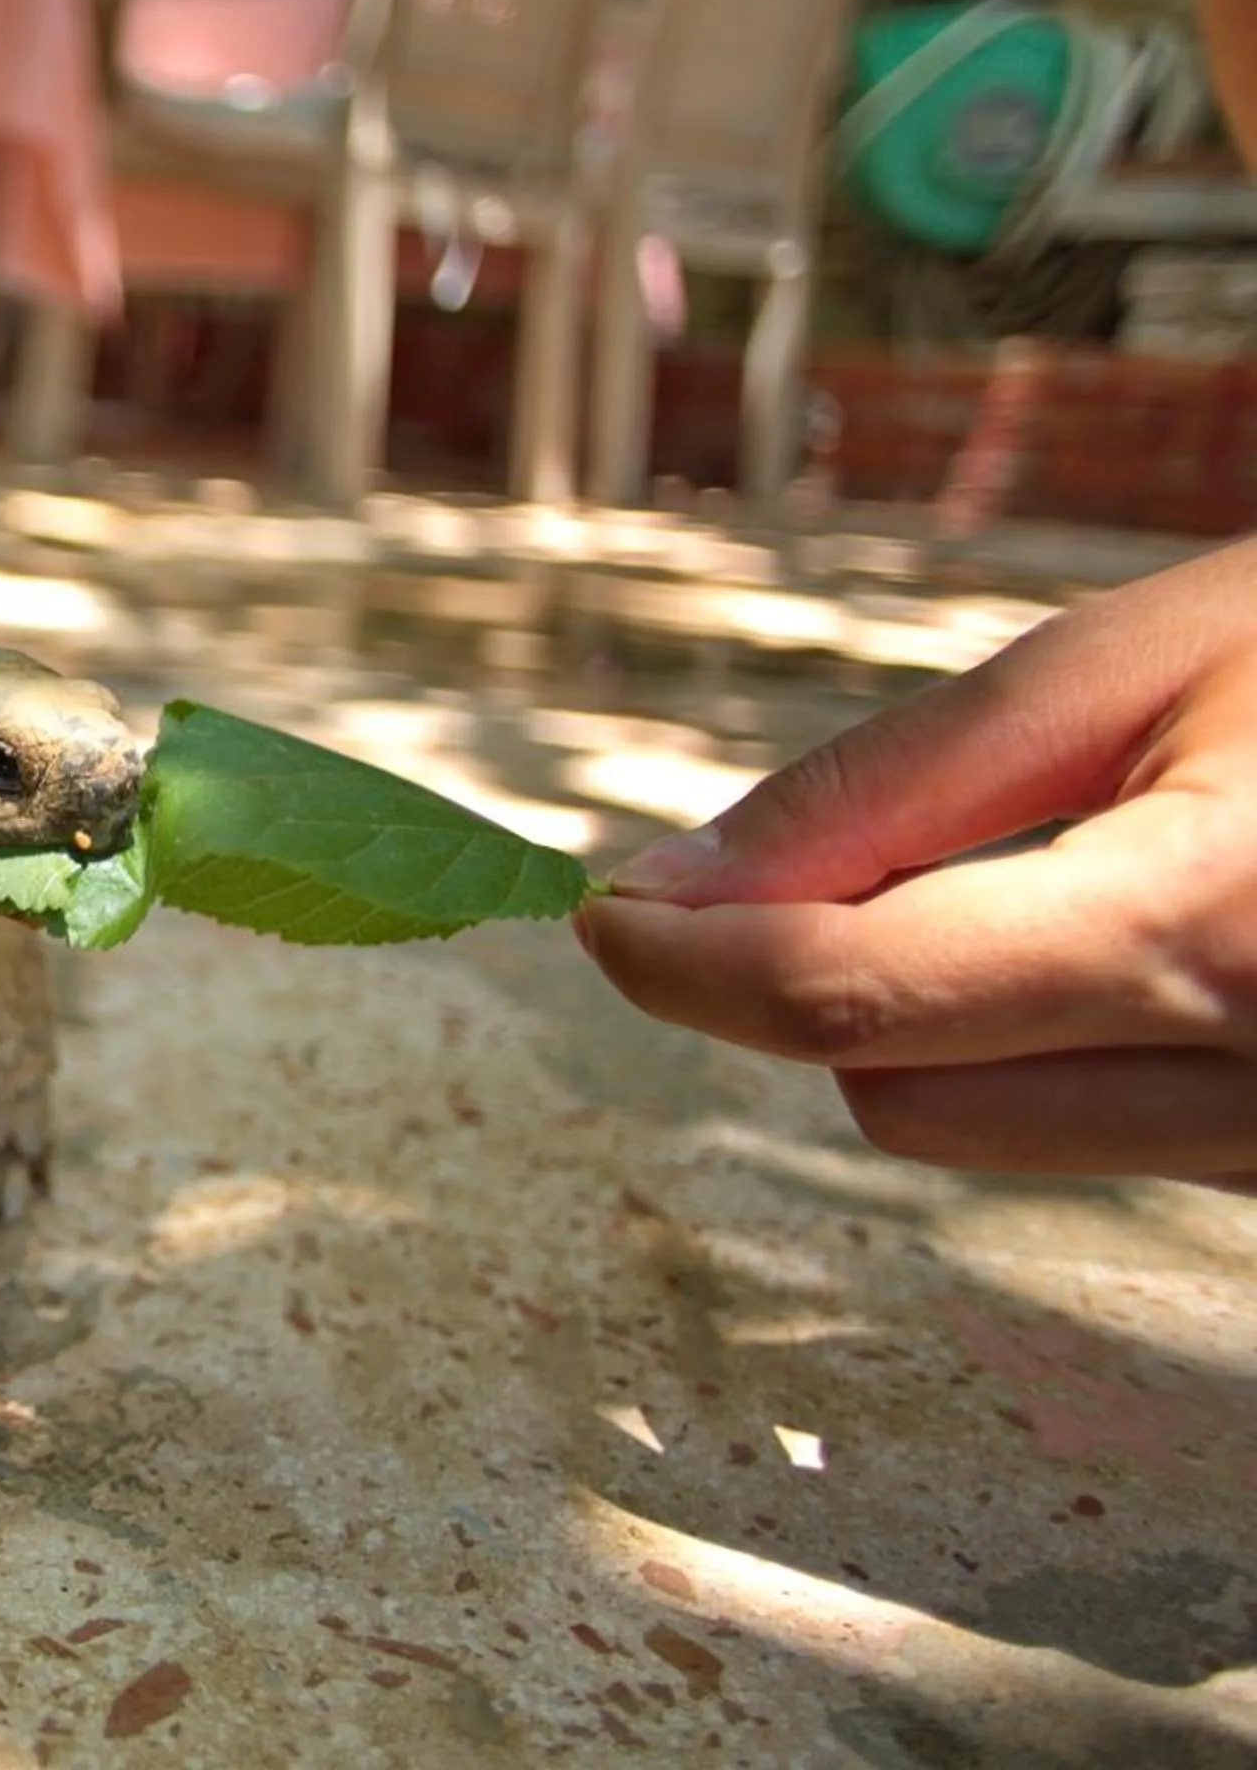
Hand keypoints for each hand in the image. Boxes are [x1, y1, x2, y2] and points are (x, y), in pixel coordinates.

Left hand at [572, 534, 1256, 1189]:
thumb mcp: (1134, 661)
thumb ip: (890, 790)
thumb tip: (672, 884)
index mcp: (1208, 928)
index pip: (855, 1000)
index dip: (690, 962)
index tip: (599, 914)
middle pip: (894, 1095)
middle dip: (829, 976)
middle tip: (881, 841)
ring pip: (986, 1129)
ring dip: (943, 1016)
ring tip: (1071, 858)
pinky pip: (1102, 1135)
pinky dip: (1057, 1044)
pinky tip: (1152, 927)